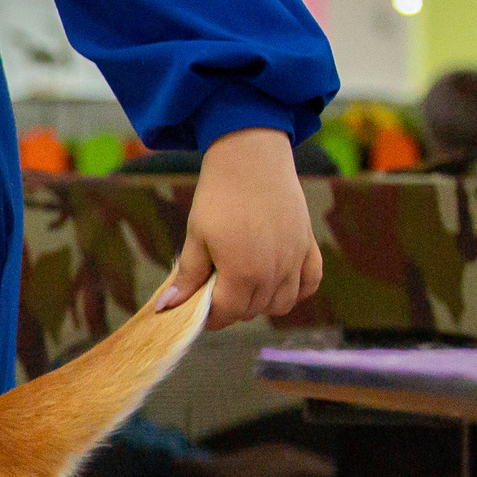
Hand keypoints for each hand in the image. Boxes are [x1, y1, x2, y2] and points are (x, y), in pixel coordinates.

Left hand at [159, 128, 322, 327]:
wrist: (252, 159)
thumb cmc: (219, 197)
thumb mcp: (196, 237)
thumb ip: (188, 276)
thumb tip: (166, 308)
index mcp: (243, 273)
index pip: (227, 313)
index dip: (210, 316)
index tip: (199, 308)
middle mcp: (274, 272)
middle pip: (252, 310)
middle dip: (231, 308)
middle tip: (216, 292)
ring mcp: (295, 259)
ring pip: (282, 304)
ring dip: (262, 303)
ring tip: (244, 286)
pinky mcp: (309, 245)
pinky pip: (311, 282)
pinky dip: (297, 290)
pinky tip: (277, 282)